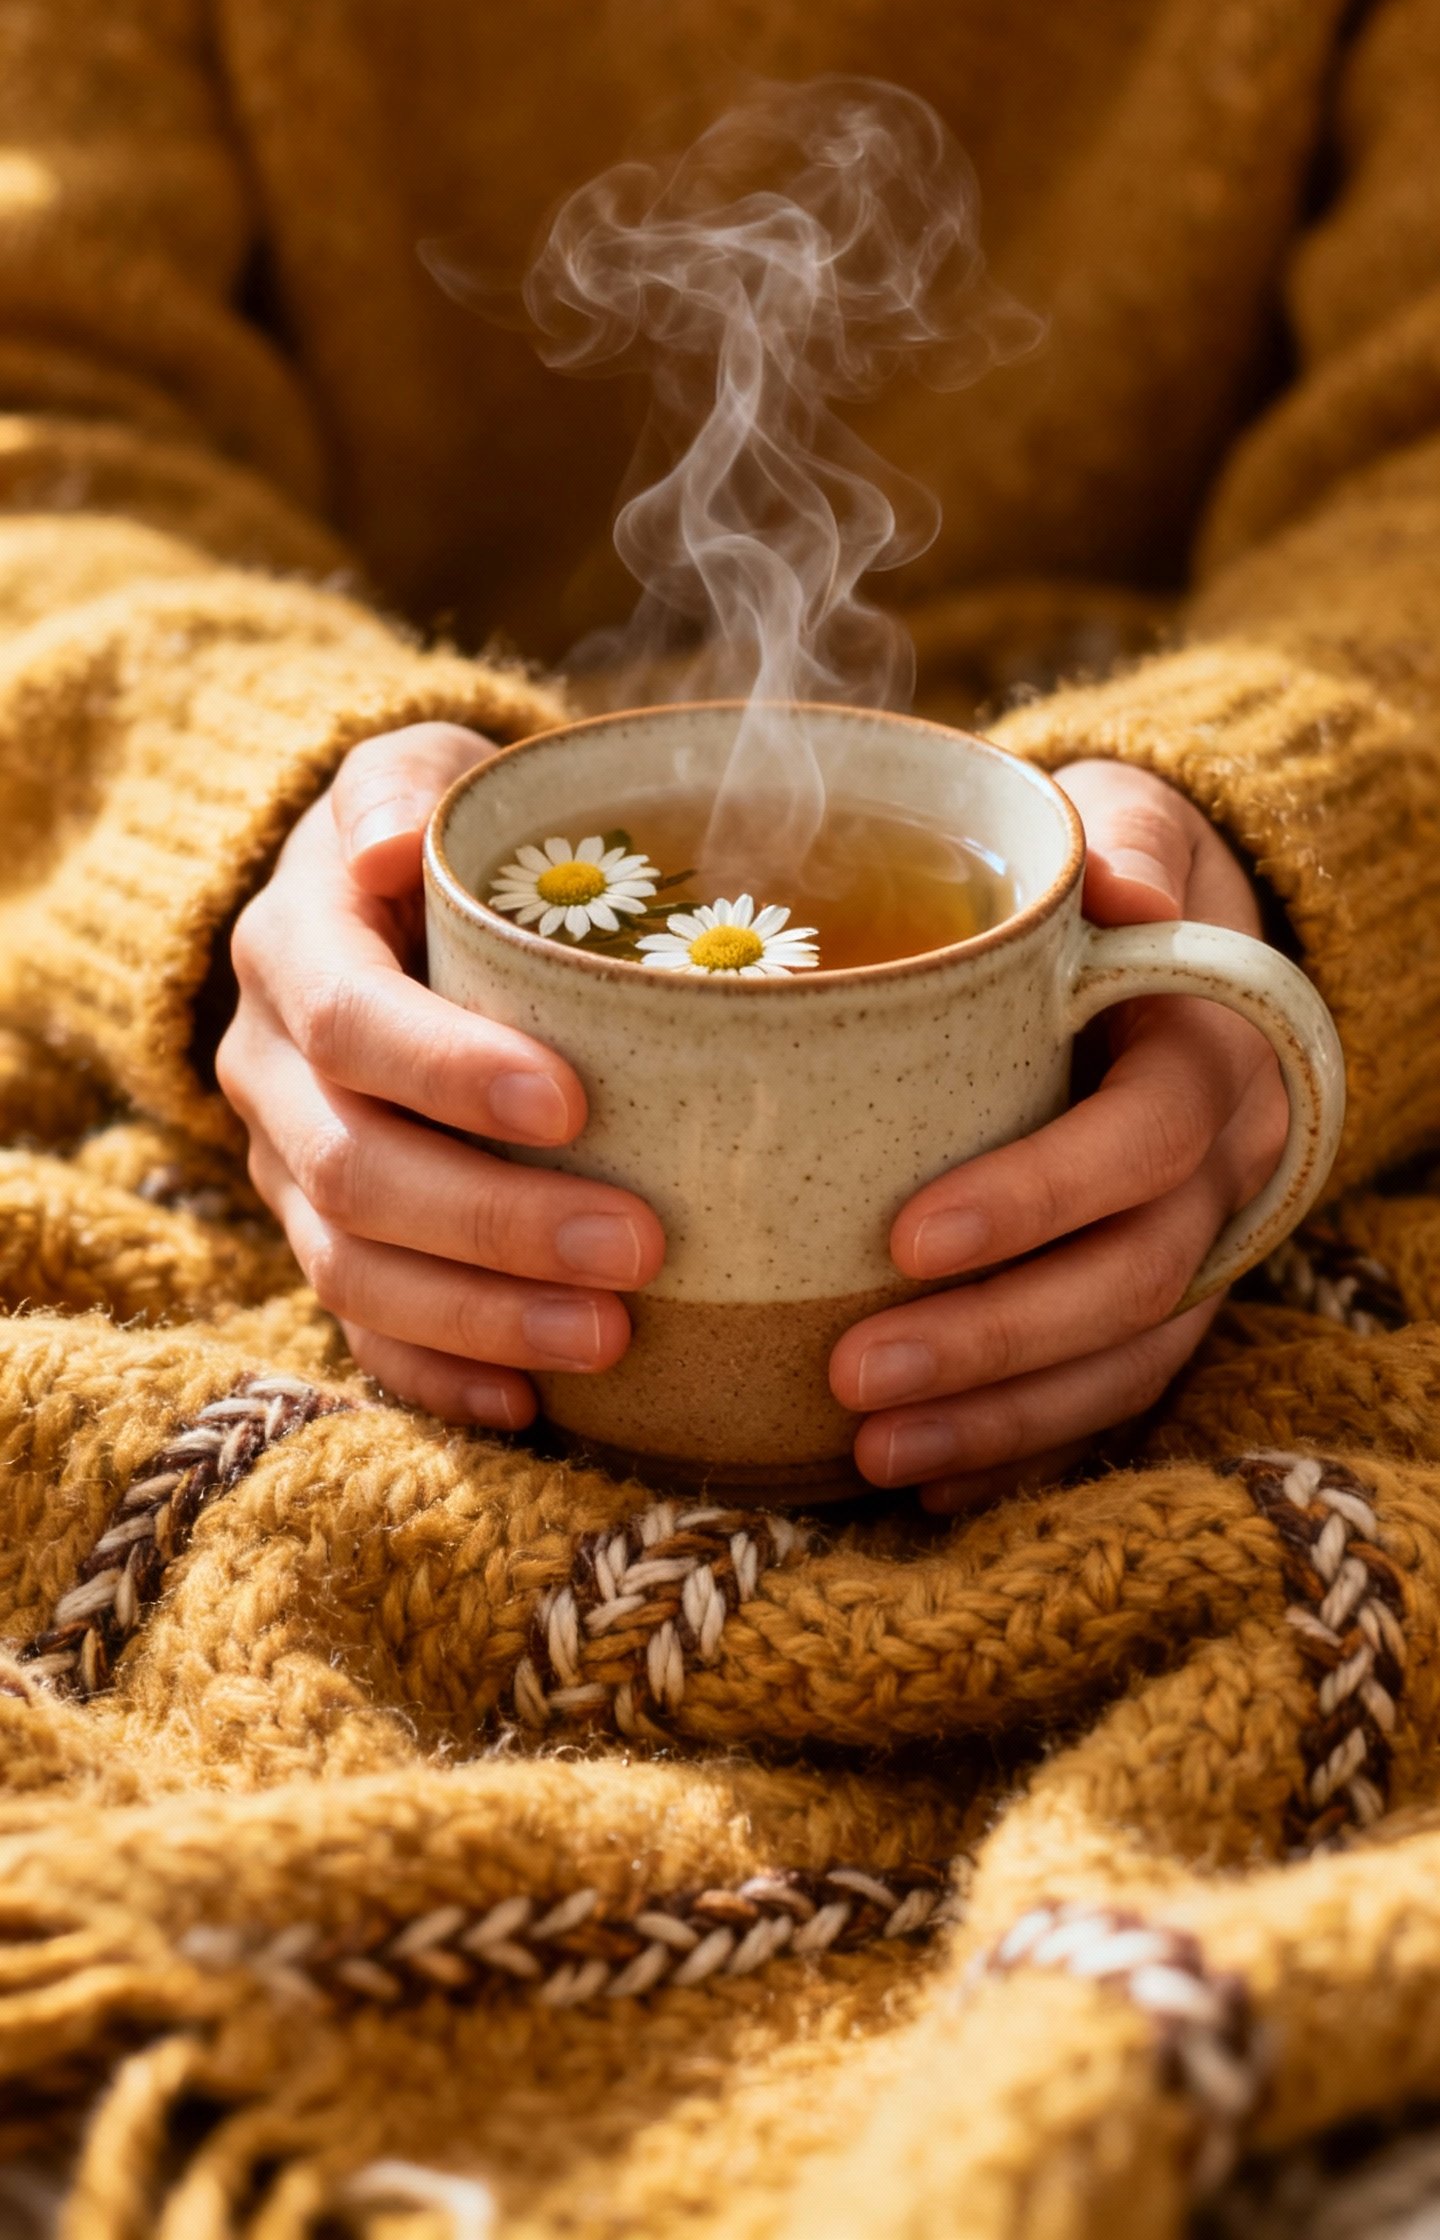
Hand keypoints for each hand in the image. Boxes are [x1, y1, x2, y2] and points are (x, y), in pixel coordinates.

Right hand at [217, 722, 663, 1426]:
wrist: (389, 898)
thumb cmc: (444, 837)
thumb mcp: (424, 774)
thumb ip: (406, 788)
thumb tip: (388, 843)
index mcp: (294, 948)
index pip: (351, 1021)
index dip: (449, 1072)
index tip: (573, 1106)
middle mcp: (272, 1068)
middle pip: (354, 1168)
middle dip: (494, 1222)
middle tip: (636, 1249)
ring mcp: (288, 1167)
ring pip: (352, 1269)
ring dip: (483, 1315)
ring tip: (611, 1338)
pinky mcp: (325, 1240)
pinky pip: (361, 1335)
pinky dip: (441, 1376)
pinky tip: (531, 1405)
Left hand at [829, 760, 1288, 1511]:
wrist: (1173, 940)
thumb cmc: (1105, 876)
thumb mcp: (1118, 821)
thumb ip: (1112, 847)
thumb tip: (1118, 894)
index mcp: (1208, 1053)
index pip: (1143, 1141)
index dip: (1039, 1198)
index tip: (906, 1236)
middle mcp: (1224, 1168)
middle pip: (1137, 1280)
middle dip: (998, 1340)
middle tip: (854, 1374)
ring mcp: (1203, 1245)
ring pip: (1129, 1360)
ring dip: (1003, 1418)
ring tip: (873, 1452)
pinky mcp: (1162, 1303)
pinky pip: (1114, 1399)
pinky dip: (1026, 1450)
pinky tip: (925, 1485)